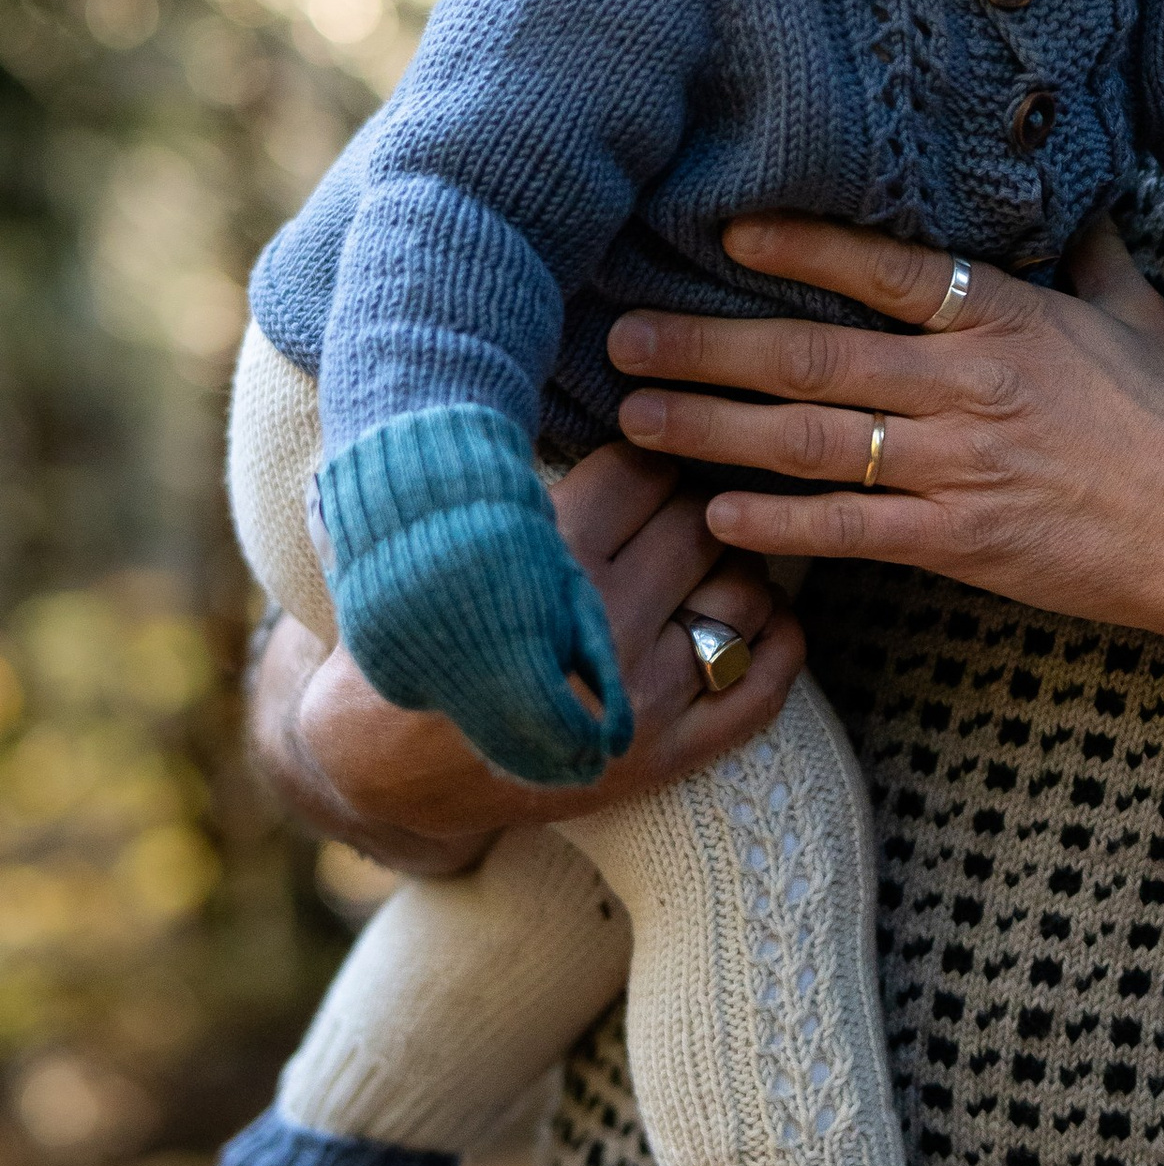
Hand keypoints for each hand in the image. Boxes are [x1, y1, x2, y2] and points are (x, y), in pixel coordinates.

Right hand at [250, 444, 802, 873]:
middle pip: (699, 526)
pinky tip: (763, 620)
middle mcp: (604, 625)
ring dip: (738, 569)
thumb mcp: (441, 541)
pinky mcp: (662, 758)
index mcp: (548, 559)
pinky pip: (760, 691)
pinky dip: (778, 645)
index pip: (645, 473)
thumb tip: (569, 398)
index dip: (648, 460)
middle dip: (693, 507)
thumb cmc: (416, 632)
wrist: (384, 768)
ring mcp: (641, 698)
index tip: (642, 469)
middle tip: (679, 511)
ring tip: (711, 564)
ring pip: (745, 596)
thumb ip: (507, 478)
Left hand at [608, 215, 1163, 667]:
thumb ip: (1088, 254)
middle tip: (624, 330)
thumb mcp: (1139, 315)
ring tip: (638, 415)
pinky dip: (778, 526)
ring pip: (811, 440)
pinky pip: (850, 530)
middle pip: (815, 355)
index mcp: (1008, 318)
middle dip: (709, 343)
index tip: (725, 234)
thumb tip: (1075, 195)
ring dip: (714, 427)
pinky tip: (715, 515)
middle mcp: (971, 385)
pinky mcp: (960, 544)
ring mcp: (960, 467)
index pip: (885, 269)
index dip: (801, 247)